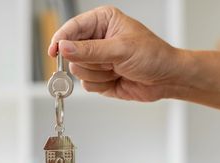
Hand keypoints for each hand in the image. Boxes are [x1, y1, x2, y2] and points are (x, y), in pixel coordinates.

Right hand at [48, 6, 183, 101]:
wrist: (166, 79)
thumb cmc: (152, 56)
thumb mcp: (121, 50)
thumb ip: (90, 50)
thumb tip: (64, 47)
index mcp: (102, 21)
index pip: (72, 28)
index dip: (61, 40)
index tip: (54, 52)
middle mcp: (96, 39)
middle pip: (72, 53)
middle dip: (91, 62)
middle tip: (110, 63)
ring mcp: (96, 59)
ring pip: (78, 71)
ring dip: (99, 75)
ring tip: (117, 70)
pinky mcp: (98, 77)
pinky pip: (86, 85)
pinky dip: (101, 85)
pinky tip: (116, 79)